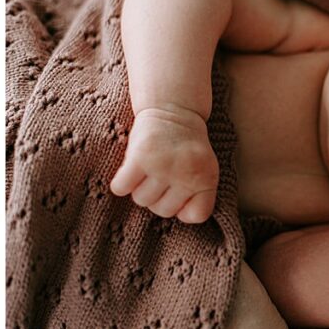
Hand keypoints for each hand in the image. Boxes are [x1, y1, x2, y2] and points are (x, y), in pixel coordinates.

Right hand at [110, 105, 218, 222]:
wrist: (175, 109)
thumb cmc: (187, 147)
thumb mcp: (205, 169)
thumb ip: (198, 195)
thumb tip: (181, 218)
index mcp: (207, 178)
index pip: (197, 216)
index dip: (185, 208)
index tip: (180, 192)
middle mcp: (187, 174)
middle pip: (162, 211)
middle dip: (158, 197)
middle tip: (161, 177)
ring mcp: (163, 165)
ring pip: (141, 201)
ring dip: (140, 189)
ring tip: (148, 170)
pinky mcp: (140, 156)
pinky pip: (121, 188)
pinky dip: (121, 183)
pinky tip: (130, 170)